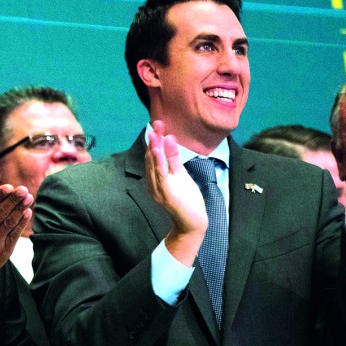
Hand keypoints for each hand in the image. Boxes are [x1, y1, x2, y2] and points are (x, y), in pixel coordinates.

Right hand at [0, 175, 29, 295]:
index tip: (9, 187)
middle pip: (1, 213)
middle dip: (13, 200)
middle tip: (23, 189)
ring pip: (9, 223)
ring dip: (20, 210)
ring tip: (29, 198)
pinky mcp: (3, 252)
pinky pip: (14, 235)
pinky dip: (21, 224)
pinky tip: (27, 212)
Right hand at [145, 120, 206, 266]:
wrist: (193, 222)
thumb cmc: (187, 200)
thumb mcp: (181, 175)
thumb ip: (174, 159)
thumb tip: (170, 139)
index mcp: (155, 178)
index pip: (154, 155)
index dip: (155, 139)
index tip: (158, 124)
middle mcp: (153, 183)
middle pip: (152, 157)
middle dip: (154, 140)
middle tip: (157, 122)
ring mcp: (158, 189)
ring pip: (154, 165)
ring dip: (154, 148)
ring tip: (155, 133)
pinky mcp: (166, 193)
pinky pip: (161, 174)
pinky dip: (158, 162)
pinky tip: (158, 150)